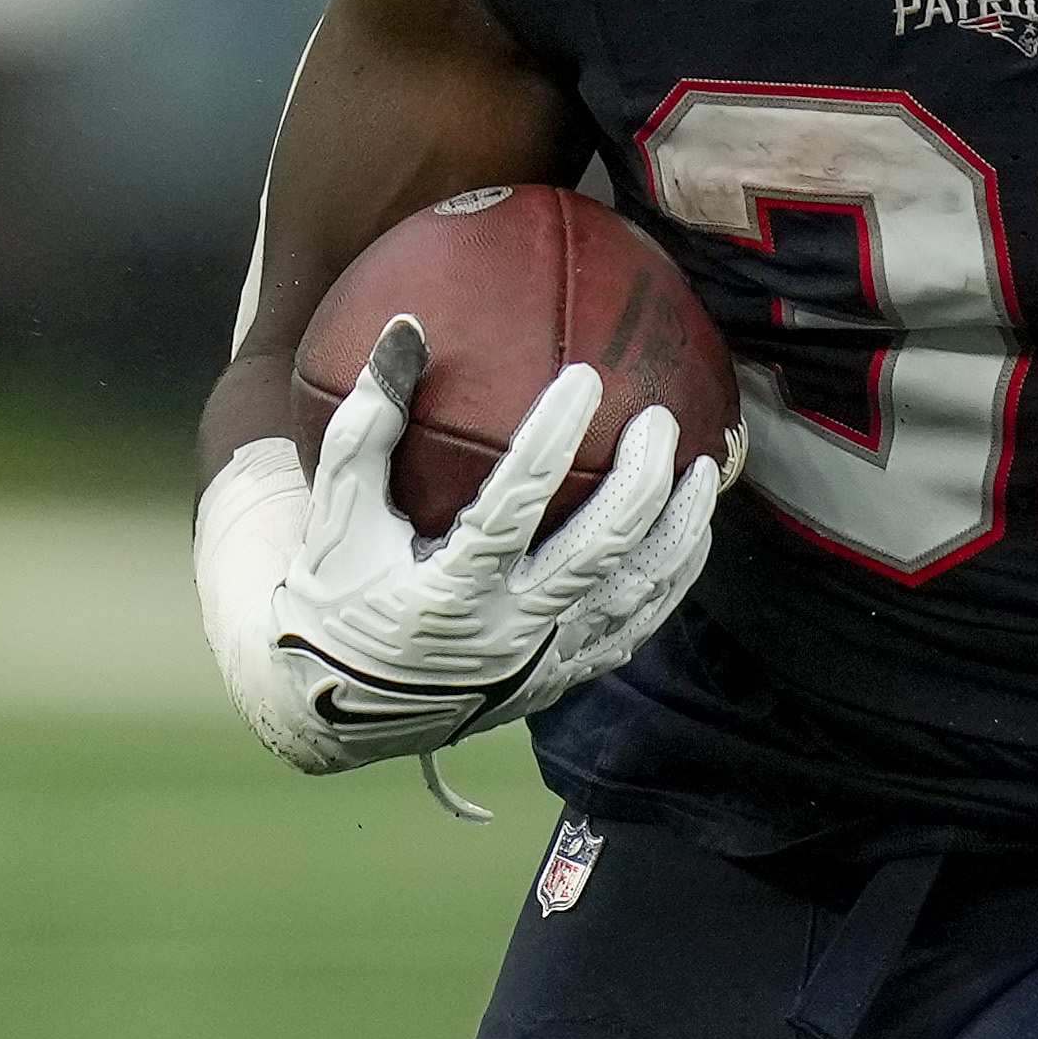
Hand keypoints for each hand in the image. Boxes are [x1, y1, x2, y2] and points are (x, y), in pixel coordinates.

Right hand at [197, 318, 721, 774]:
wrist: (339, 708)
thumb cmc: (334, 594)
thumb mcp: (333, 518)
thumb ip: (365, 430)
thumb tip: (408, 330)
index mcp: (447, 595)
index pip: (515, 505)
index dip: (553, 438)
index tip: (585, 378)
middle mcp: (506, 636)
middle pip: (599, 550)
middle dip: (641, 481)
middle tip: (660, 420)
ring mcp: (542, 663)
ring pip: (634, 594)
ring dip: (678, 530)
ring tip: (704, 471)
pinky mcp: (562, 679)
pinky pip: (635, 628)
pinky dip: (671, 579)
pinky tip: (690, 535)